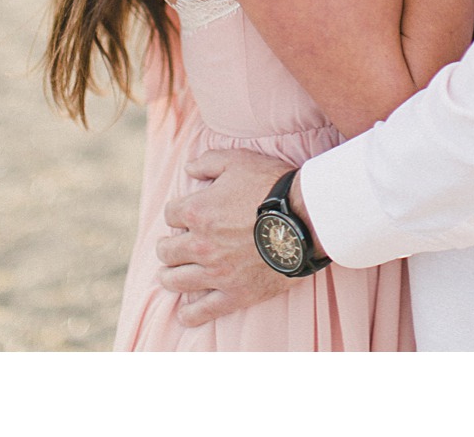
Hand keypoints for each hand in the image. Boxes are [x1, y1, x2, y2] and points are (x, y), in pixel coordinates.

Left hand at [154, 148, 295, 325]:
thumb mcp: (240, 160)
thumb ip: (209, 161)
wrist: (306, 217)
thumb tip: (188, 168)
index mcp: (197, 212)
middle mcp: (200, 244)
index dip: (179, 212)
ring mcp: (215, 272)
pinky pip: (201, 311)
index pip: (171, 213)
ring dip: (170, 276)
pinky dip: (190, 314)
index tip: (189, 214)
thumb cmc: (273, 185)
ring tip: (173, 274)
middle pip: (167, 250)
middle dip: (168, 245)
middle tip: (175, 246)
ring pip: (176, 280)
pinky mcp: (234, 293)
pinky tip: (187, 312)